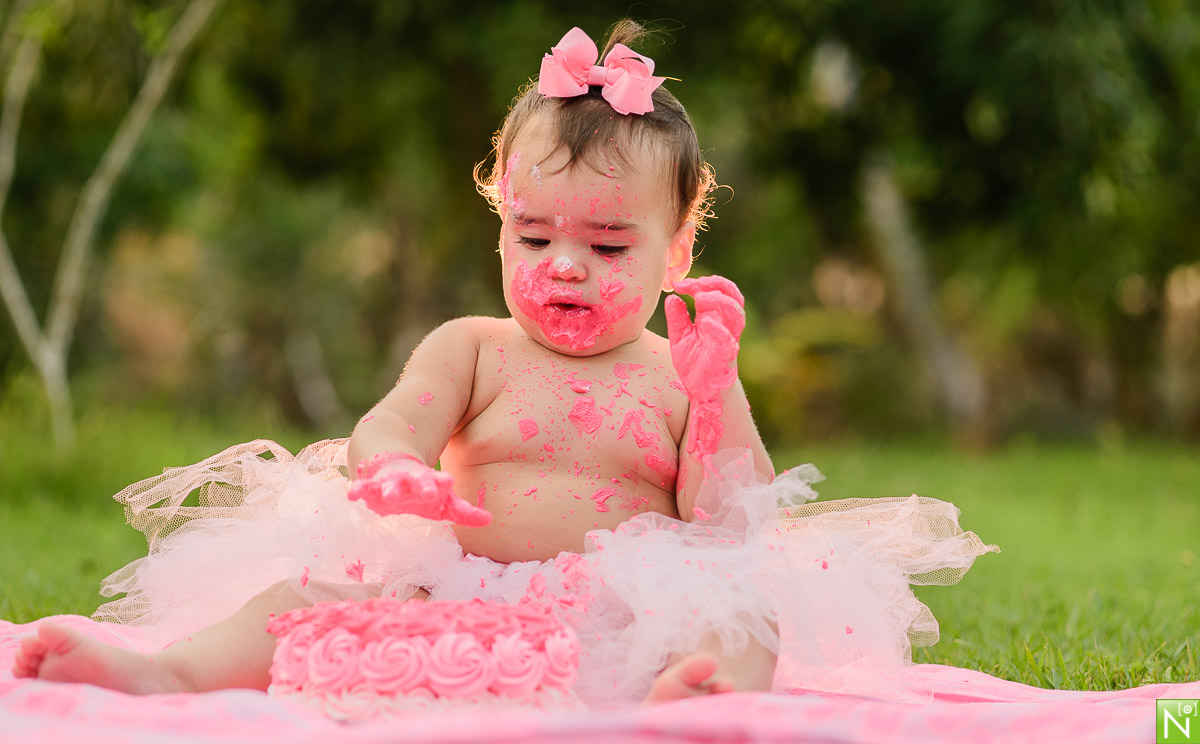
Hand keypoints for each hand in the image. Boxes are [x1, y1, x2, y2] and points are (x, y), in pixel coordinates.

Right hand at [348, 454, 491, 526]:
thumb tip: (490, 520)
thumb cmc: (422, 490)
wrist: (392, 464)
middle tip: (428, 490)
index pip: (439, 482)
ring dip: (390, 488)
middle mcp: (411, 481)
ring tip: (389, 494)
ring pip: (390, 484)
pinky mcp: (371, 485)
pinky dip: (357, 490)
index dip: (443, 482)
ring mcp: (390, 481)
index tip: (450, 481)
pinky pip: (363, 487)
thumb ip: (463, 512)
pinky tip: (352, 495)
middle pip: (417, 482)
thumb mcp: (443, 502)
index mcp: (430, 483)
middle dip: (422, 485)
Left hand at [664, 275, 745, 402]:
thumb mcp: (680, 338)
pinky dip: (718, 329)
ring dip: (719, 301)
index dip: (699, 283)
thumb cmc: (694, 365)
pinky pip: (728, 340)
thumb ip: (677, 318)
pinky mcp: (725, 356)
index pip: (715, 290)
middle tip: (694, 284)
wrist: (702, 393)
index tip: (678, 284)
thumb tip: (672, 298)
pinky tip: (704, 322)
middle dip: (715, 284)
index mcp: (714, 318)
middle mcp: (724, 325)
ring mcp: (728, 339)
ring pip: (736, 313)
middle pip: (732, 295)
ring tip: (699, 298)